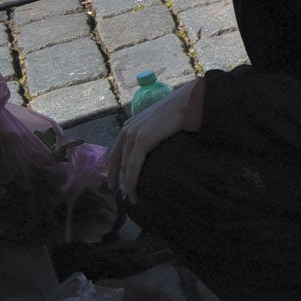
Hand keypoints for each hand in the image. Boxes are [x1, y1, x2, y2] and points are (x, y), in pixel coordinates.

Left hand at [110, 78, 199, 198]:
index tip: (114, 180)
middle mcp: (127, 129)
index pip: (116, 150)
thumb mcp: (160, 123)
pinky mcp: (142, 141)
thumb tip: (157, 143)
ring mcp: (133, 135)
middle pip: (116, 160)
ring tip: (132, 197)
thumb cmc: (180, 111)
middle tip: (117, 193)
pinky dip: (132, 181)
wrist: (187, 102)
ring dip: (127, 184)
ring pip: (125, 166)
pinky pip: (133, 166)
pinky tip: (134, 192)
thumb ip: (153, 132)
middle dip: (115, 178)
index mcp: (130, 125)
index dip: (114, 167)